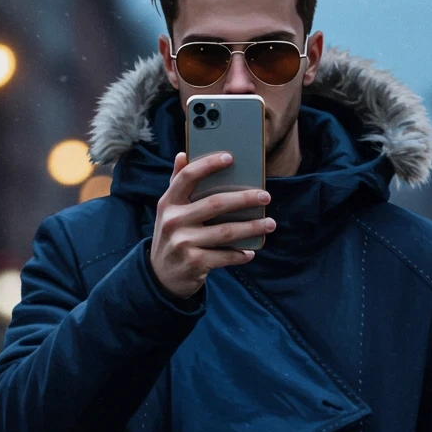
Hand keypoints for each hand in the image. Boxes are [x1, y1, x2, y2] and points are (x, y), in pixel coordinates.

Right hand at [149, 152, 274, 298]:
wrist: (161, 276)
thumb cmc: (172, 236)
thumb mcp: (168, 211)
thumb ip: (177, 184)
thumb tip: (183, 154)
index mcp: (168, 203)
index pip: (188, 177)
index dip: (208, 164)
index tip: (230, 157)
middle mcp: (174, 221)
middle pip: (215, 203)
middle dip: (244, 198)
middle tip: (265, 197)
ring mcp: (184, 242)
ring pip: (226, 232)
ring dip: (252, 227)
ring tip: (270, 224)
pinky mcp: (195, 262)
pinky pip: (225, 256)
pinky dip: (240, 254)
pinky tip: (250, 251)